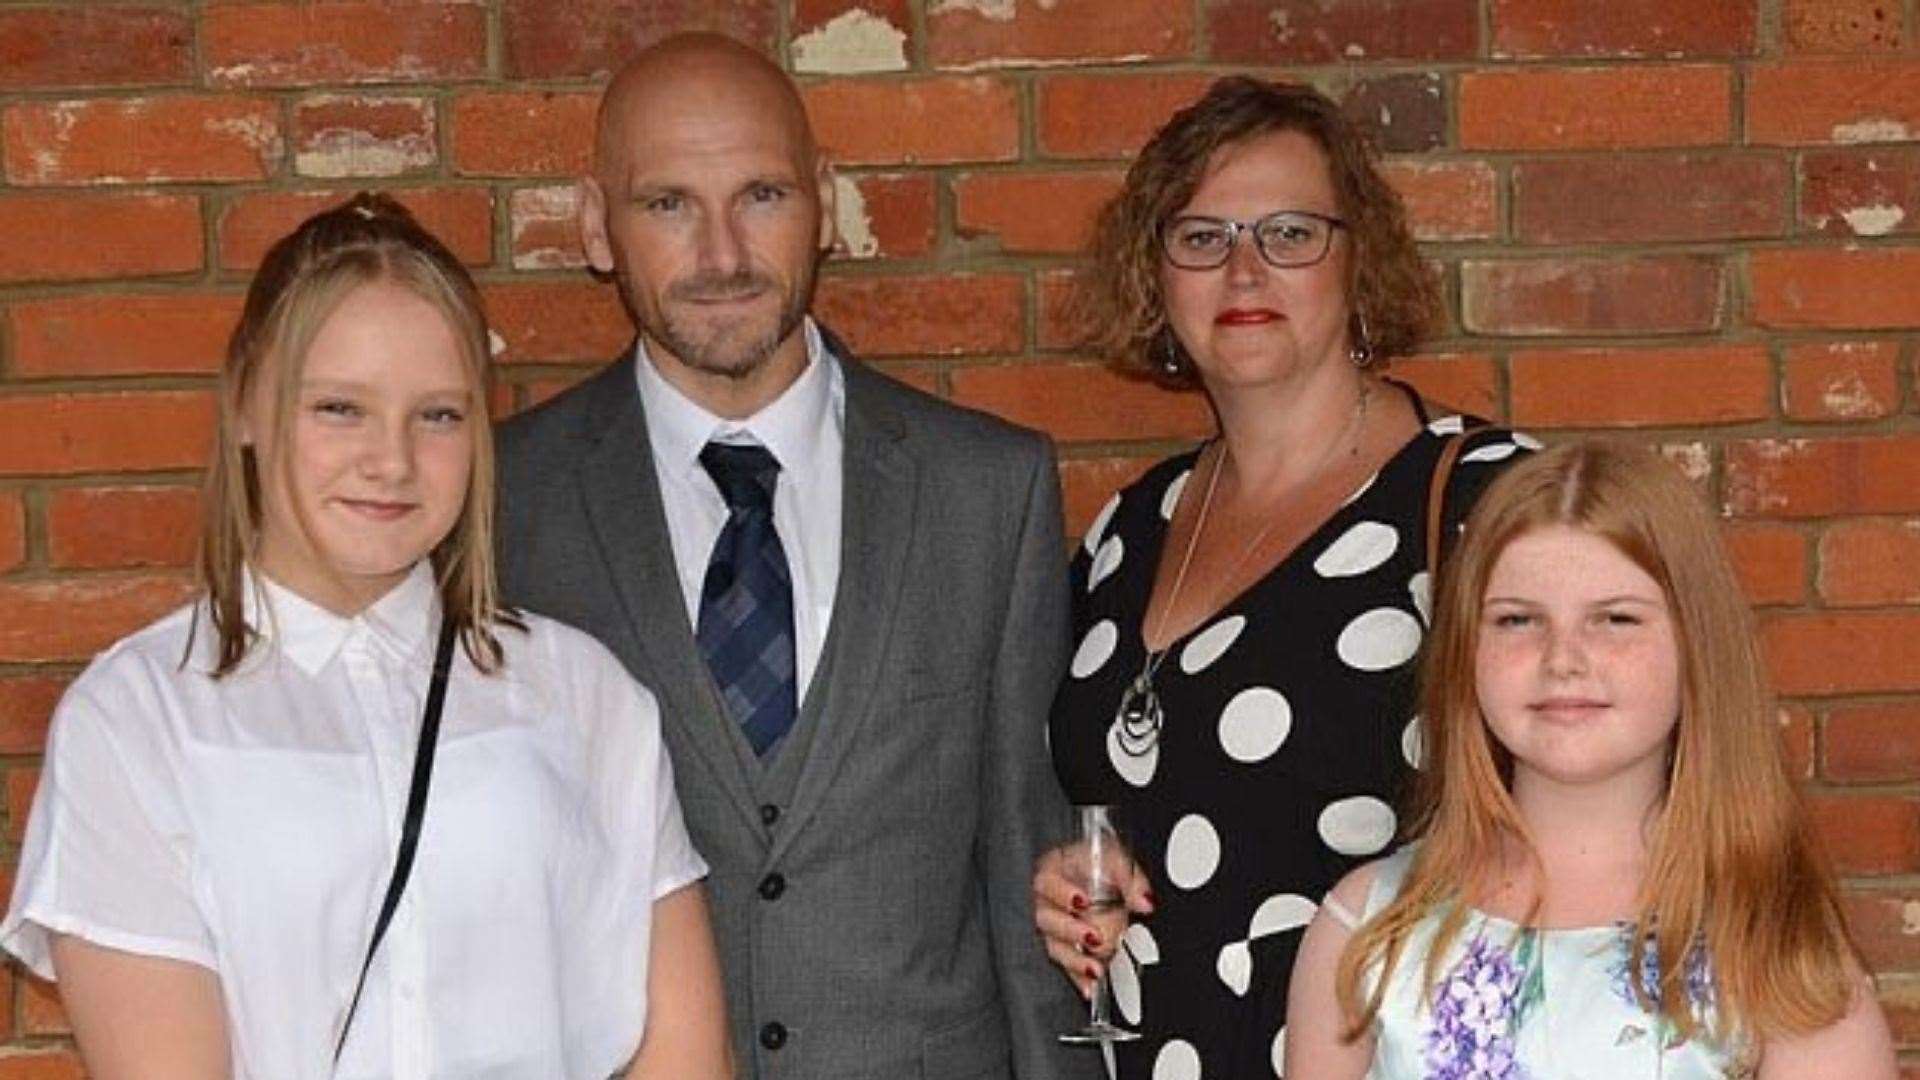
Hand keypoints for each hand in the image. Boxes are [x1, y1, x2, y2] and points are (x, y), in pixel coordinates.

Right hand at [1032, 840, 1153, 998]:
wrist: (1098, 875)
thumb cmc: (1100, 863)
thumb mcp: (1118, 861)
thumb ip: (1130, 880)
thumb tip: (1145, 902)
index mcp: (1054, 871)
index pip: (1047, 883)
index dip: (1062, 894)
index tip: (1082, 902)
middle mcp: (1047, 900)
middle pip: (1046, 919)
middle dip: (1071, 931)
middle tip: (1096, 938)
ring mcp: (1053, 926)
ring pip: (1054, 946)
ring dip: (1075, 960)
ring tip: (1096, 969)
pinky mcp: (1063, 948)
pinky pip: (1066, 966)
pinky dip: (1078, 978)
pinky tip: (1090, 987)